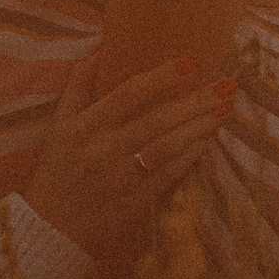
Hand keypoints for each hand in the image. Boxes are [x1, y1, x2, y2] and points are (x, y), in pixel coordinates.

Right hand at [23, 56, 232, 263]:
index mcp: (85, 127)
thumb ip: (76, 88)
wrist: (51, 224)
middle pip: (157, 120)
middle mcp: (104, 149)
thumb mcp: (58, 125)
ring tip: (225, 109)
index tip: (191, 63)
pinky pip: (168, 175)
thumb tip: (95, 54)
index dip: (161, 78)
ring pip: (167, 146)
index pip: (128, 95)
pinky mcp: (135, 200)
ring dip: (198, 126)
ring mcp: (121, 176)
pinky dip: (190, 156)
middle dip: (195, 101)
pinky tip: (208, 140)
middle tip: (227, 86)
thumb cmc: (57, 168)